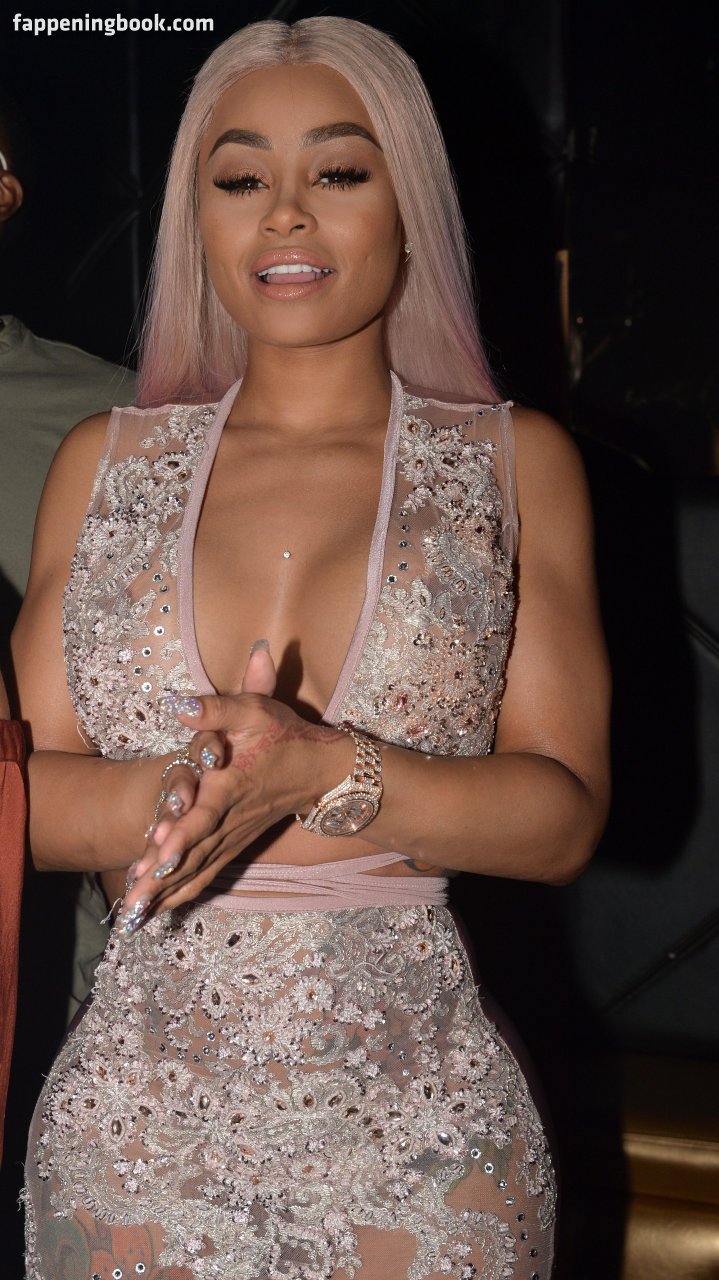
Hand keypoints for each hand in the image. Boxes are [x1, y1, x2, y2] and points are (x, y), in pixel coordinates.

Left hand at [116, 644, 344, 934]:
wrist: (322, 768)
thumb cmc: (285, 735)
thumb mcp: (254, 711)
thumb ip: (215, 709)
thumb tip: (177, 705)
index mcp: (230, 786)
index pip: (204, 816)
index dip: (181, 836)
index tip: (157, 859)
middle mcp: (230, 818)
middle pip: (191, 854)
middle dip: (159, 882)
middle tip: (130, 907)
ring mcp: (233, 835)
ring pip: (196, 870)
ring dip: (164, 894)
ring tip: (133, 917)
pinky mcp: (234, 844)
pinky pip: (206, 873)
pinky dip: (181, 893)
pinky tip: (157, 911)